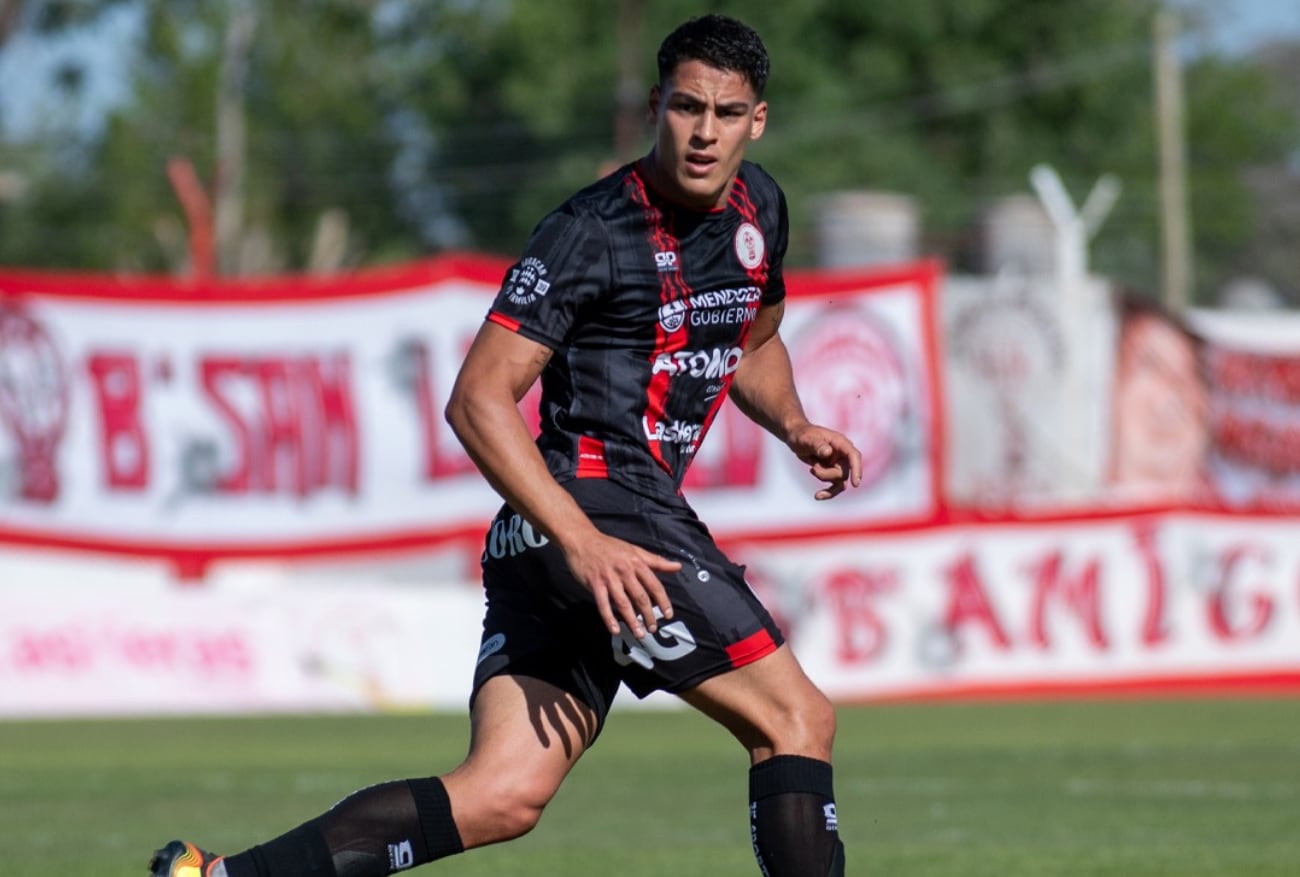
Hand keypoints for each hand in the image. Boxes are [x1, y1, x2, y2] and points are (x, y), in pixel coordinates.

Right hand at [563, 531, 679, 636]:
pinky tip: (615, 630)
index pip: (654, 584)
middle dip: (648, 615)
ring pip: (623, 603)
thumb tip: (677, 566)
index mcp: (636, 562)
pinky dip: (609, 618)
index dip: (663, 601)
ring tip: (639, 634)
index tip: (668, 615)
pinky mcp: (594, 584)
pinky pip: (603, 604)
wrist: (582, 540)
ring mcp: (609, 578)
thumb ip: (656, 561)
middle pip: (640, 597)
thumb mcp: (635, 550)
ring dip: (632, 621)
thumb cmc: (610, 546)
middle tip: (653, 628)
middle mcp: (624, 570)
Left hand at [789, 424, 862, 499]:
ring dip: (824, 479)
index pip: (853, 456)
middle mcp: (842, 454)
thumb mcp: (807, 439)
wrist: (796, 437)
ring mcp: (838, 464)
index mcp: (840, 443)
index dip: (856, 469)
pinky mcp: (832, 472)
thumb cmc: (802, 435)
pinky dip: (828, 492)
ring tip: (811, 470)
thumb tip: (828, 452)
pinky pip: (835, 486)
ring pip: (840, 481)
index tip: (855, 484)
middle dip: (826, 475)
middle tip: (812, 469)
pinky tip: (817, 496)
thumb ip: (817, 445)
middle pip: (843, 473)